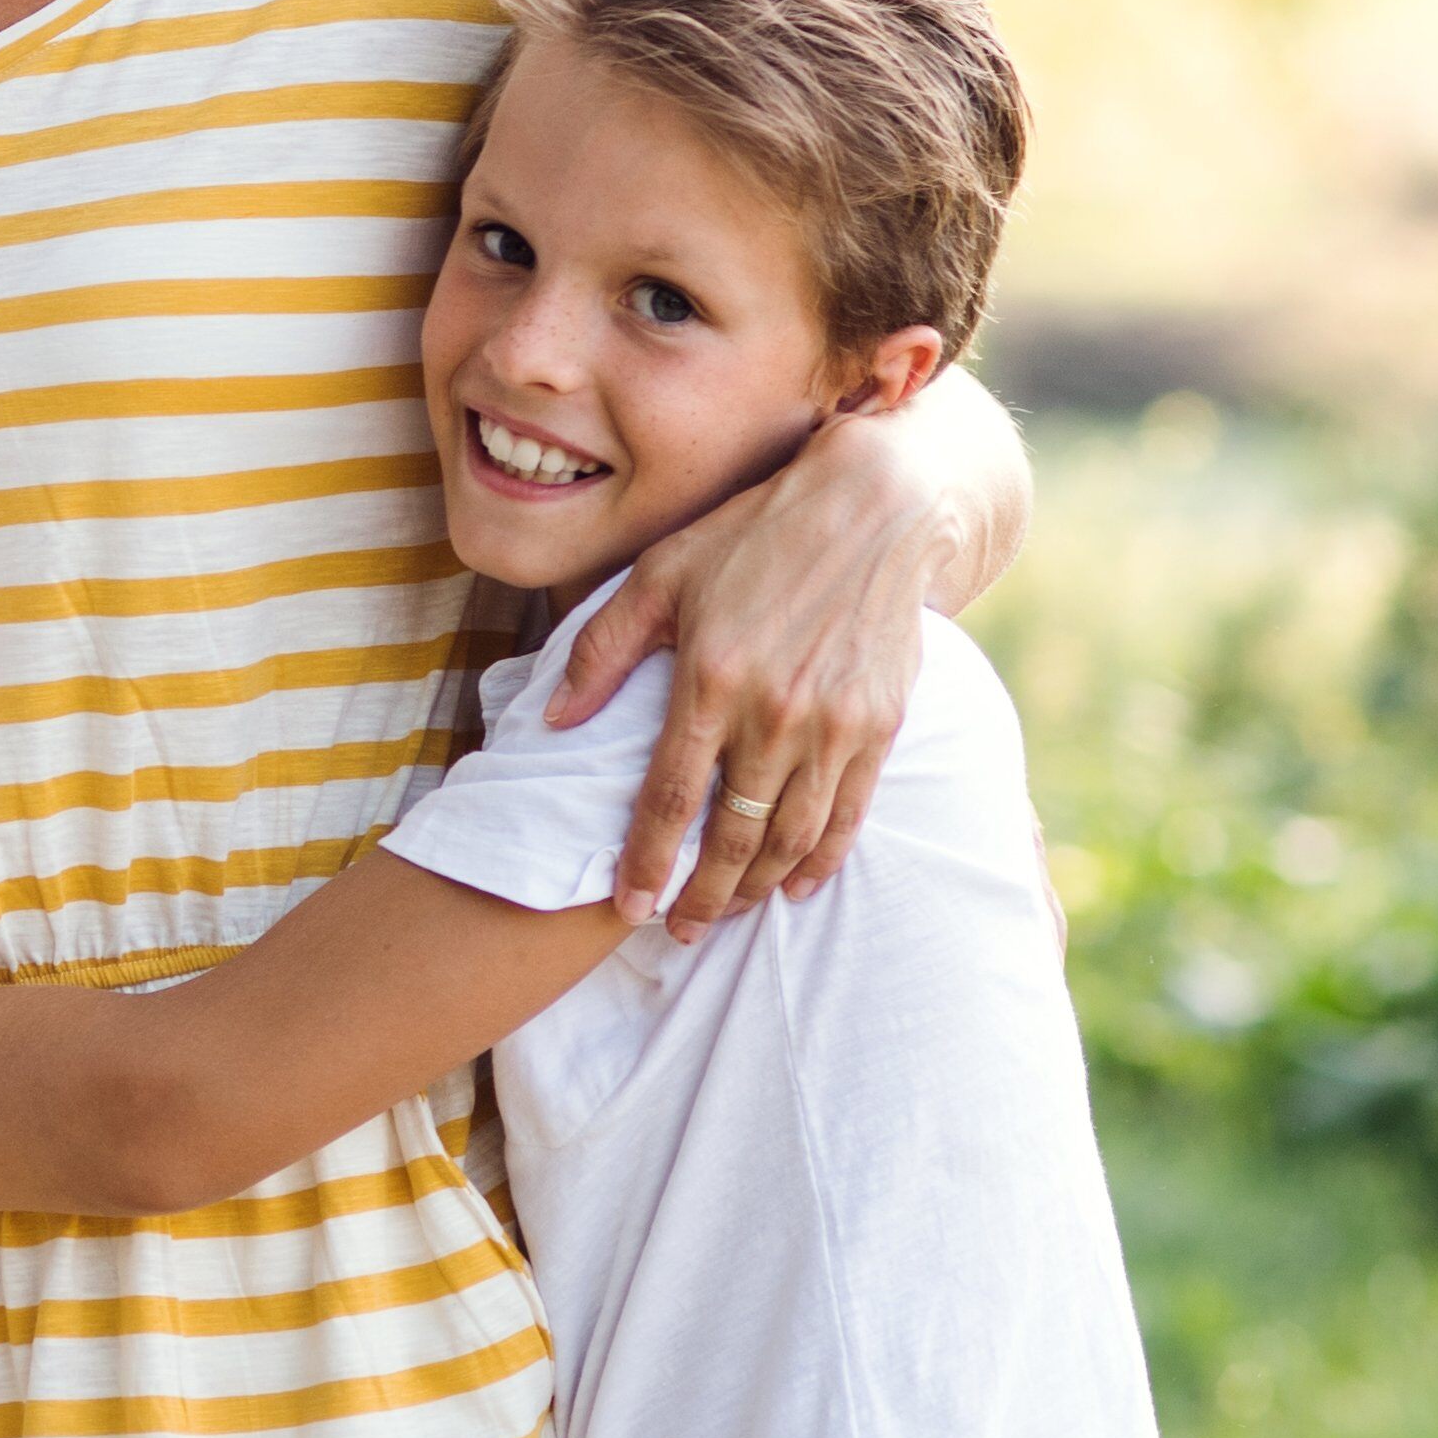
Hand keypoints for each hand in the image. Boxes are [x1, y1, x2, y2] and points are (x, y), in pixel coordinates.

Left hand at [547, 367, 1024, 928]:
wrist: (873, 508)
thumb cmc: (752, 536)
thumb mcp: (660, 573)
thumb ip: (603, 650)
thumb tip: (556, 721)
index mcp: (711, 677)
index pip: (668, 797)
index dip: (646, 861)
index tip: (628, 908)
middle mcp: (776, 712)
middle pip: (731, 836)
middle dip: (701, 895)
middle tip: (677, 929)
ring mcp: (835, 724)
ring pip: (790, 838)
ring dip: (757, 888)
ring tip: (726, 913)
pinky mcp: (881, 726)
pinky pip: (848, 815)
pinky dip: (821, 860)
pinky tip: (797, 885)